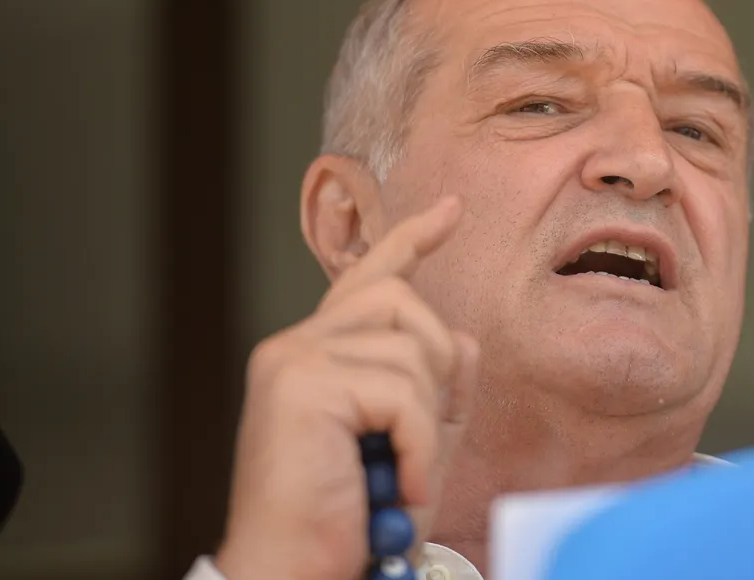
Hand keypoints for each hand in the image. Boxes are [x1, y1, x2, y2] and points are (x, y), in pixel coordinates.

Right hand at [214, 196, 478, 579]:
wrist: (300, 577)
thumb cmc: (356, 521)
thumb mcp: (417, 447)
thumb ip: (438, 391)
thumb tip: (461, 338)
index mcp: (319, 356)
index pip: (368, 279)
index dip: (411, 239)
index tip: (451, 210)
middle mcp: (296, 347)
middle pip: (399, 299)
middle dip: (433, 364)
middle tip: (418, 437)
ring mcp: (292, 360)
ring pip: (406, 346)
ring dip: (424, 418)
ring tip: (403, 473)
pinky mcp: (299, 384)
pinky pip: (400, 389)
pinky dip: (418, 442)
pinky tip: (402, 483)